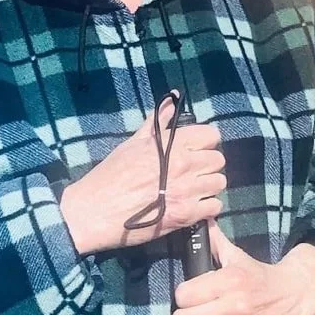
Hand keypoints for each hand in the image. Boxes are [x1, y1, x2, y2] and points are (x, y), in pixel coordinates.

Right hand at [60, 96, 224, 255]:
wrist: (96, 210)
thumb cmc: (111, 174)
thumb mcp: (133, 143)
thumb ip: (157, 122)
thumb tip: (173, 99)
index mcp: (172, 145)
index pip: (211, 135)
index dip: (204, 142)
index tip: (194, 150)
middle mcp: (184, 166)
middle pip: (218, 160)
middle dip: (207, 165)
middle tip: (192, 172)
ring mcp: (187, 191)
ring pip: (219, 183)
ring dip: (208, 186)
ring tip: (192, 190)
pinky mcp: (186, 215)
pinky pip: (214, 207)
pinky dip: (206, 207)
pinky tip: (192, 206)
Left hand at [171, 223, 314, 314]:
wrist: (296, 295)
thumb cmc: (260, 275)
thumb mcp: (237, 255)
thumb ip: (215, 241)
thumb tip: (199, 218)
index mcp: (230, 281)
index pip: (184, 295)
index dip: (181, 295)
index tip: (188, 295)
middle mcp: (235, 307)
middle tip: (189, 313)